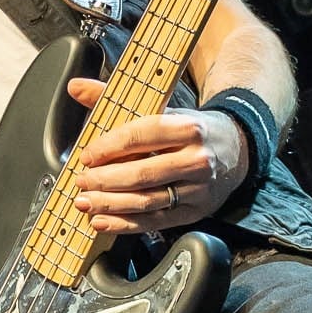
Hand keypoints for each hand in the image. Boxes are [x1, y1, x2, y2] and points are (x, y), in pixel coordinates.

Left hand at [69, 77, 247, 234]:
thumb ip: (115, 98)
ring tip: (86, 202)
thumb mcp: (161, 108)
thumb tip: (77, 88)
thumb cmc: (189, 131)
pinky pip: (155, 222)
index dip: (108, 148)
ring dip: (111, 205)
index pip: (141, 137)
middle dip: (105, 180)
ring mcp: (198, 189)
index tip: (87, 156)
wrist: (234, 150)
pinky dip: (126, 224)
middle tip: (82, 181)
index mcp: (187, 128)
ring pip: (147, 201)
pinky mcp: (195, 212)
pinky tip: (104, 221)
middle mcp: (196, 159)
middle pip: (142, 174)